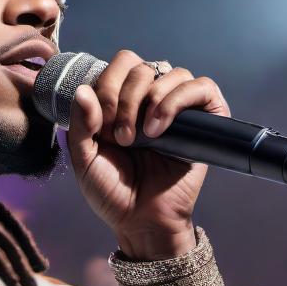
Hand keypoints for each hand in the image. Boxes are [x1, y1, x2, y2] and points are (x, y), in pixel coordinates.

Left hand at [66, 49, 229, 259]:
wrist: (142, 221)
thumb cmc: (112, 192)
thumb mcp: (84, 159)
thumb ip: (80, 125)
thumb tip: (84, 90)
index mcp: (122, 101)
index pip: (121, 64)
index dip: (108, 85)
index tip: (102, 125)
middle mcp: (151, 100)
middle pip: (142, 67)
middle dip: (125, 98)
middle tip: (121, 136)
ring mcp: (180, 109)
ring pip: (173, 72)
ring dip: (151, 99)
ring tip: (143, 136)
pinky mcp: (206, 121)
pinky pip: (203, 87)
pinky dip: (178, 100)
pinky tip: (159, 128)